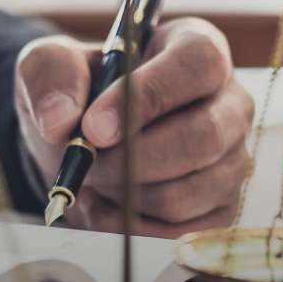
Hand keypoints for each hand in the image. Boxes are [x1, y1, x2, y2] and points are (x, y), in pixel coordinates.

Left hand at [16, 17, 253, 236]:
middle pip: (205, 136)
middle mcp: (229, 103)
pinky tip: (107, 206)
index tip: (95, 127)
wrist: (83, 140)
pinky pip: (180, 232)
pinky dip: (130, 227)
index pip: (199, 64)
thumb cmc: (80, 91)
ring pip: (188, 192)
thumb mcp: (51, 65)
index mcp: (199, 49)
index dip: (150, 95)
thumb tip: (62, 120)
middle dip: (133, 161)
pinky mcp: (220, 207)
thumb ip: (51, 74)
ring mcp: (231, 159)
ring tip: (95, 179)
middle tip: (88, 164)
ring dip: (126, 196)